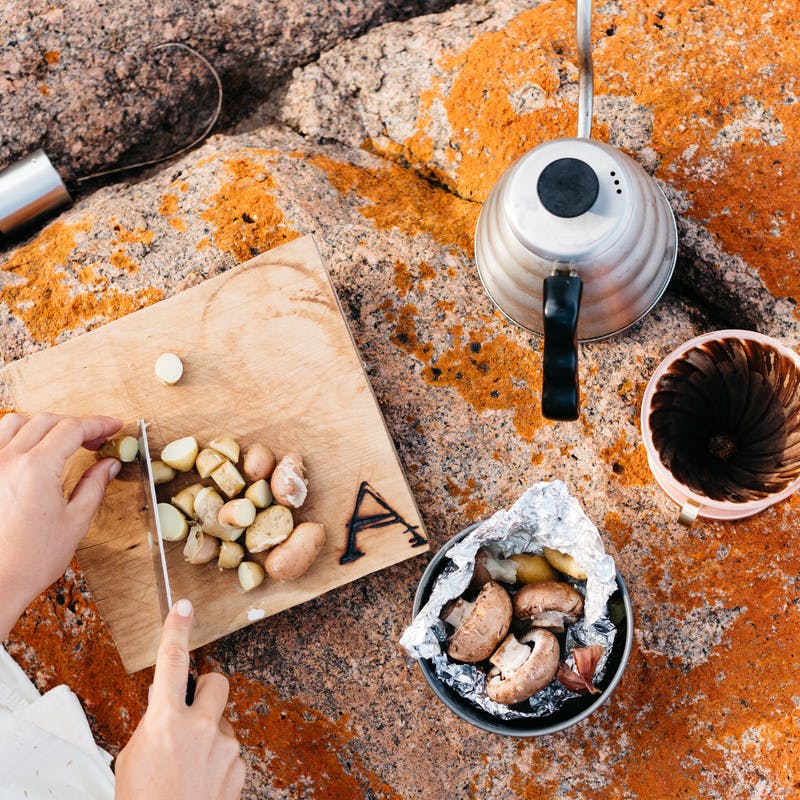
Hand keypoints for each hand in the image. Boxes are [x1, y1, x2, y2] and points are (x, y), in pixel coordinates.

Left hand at [0, 412, 122, 638]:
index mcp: (37, 468)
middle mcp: (9, 460)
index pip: (73, 429)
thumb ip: (93, 486)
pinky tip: (30, 451)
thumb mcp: (75, 522)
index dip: (99, 424)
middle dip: (76, 424)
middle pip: (47, 421)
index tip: (114, 426)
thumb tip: (109, 465)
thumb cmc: (30, 560)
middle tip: (96, 439)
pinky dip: (16, 436)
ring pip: (16, 422)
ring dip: (44, 425)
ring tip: (62, 442)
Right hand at [115, 600, 245, 799]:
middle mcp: (201, 728)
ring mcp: (224, 747)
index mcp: (166, 721)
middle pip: (217, 681)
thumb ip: (153, 722)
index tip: (183, 607)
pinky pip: (230, 751)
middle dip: (207, 687)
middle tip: (193, 707)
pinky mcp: (239, 767)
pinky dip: (217, 760)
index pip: (171, 663)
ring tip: (188, 765)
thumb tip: (165, 700)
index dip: (176, 630)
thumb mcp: (134, 756)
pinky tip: (200, 781)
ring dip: (209, 733)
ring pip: (222, 722)